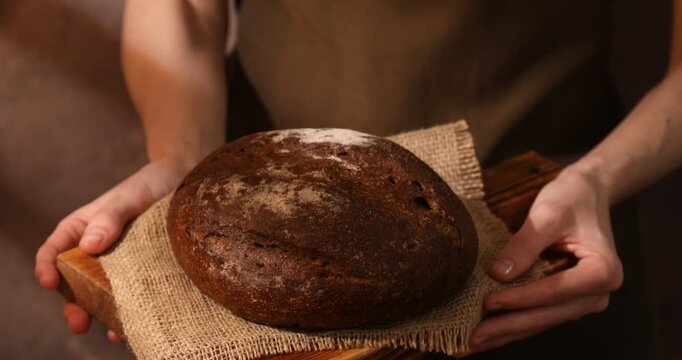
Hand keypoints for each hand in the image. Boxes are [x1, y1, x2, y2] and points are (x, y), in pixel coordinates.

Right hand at [35, 157, 192, 338]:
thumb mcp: (128, 197)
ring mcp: (118, 264)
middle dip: (74, 305)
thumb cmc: (149, 185)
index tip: (50, 283)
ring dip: (104, 313)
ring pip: (103, 293)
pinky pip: (132, 293)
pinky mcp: (142, 272)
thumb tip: (88, 245)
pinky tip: (138, 322)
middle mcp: (95, 251)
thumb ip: (109, 218)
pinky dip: (131, 309)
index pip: (53, 251)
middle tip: (80, 323)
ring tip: (114, 331)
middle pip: (75, 283)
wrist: (184, 183)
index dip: (47, 268)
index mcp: (80, 230)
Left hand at [465, 165, 623, 353]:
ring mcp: (582, 301)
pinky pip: (537, 316)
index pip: (554, 292)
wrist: (586, 194)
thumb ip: (525, 244)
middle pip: (546, 315)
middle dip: (507, 328)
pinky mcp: (566, 302)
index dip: (520, 299)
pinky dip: (512, 326)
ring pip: (539, 322)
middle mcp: (596, 294)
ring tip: (470, 344)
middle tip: (471, 338)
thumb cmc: (571, 199)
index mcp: (602, 271)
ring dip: (505, 334)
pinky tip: (487, 335)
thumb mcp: (548, 214)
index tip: (488, 303)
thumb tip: (499, 274)